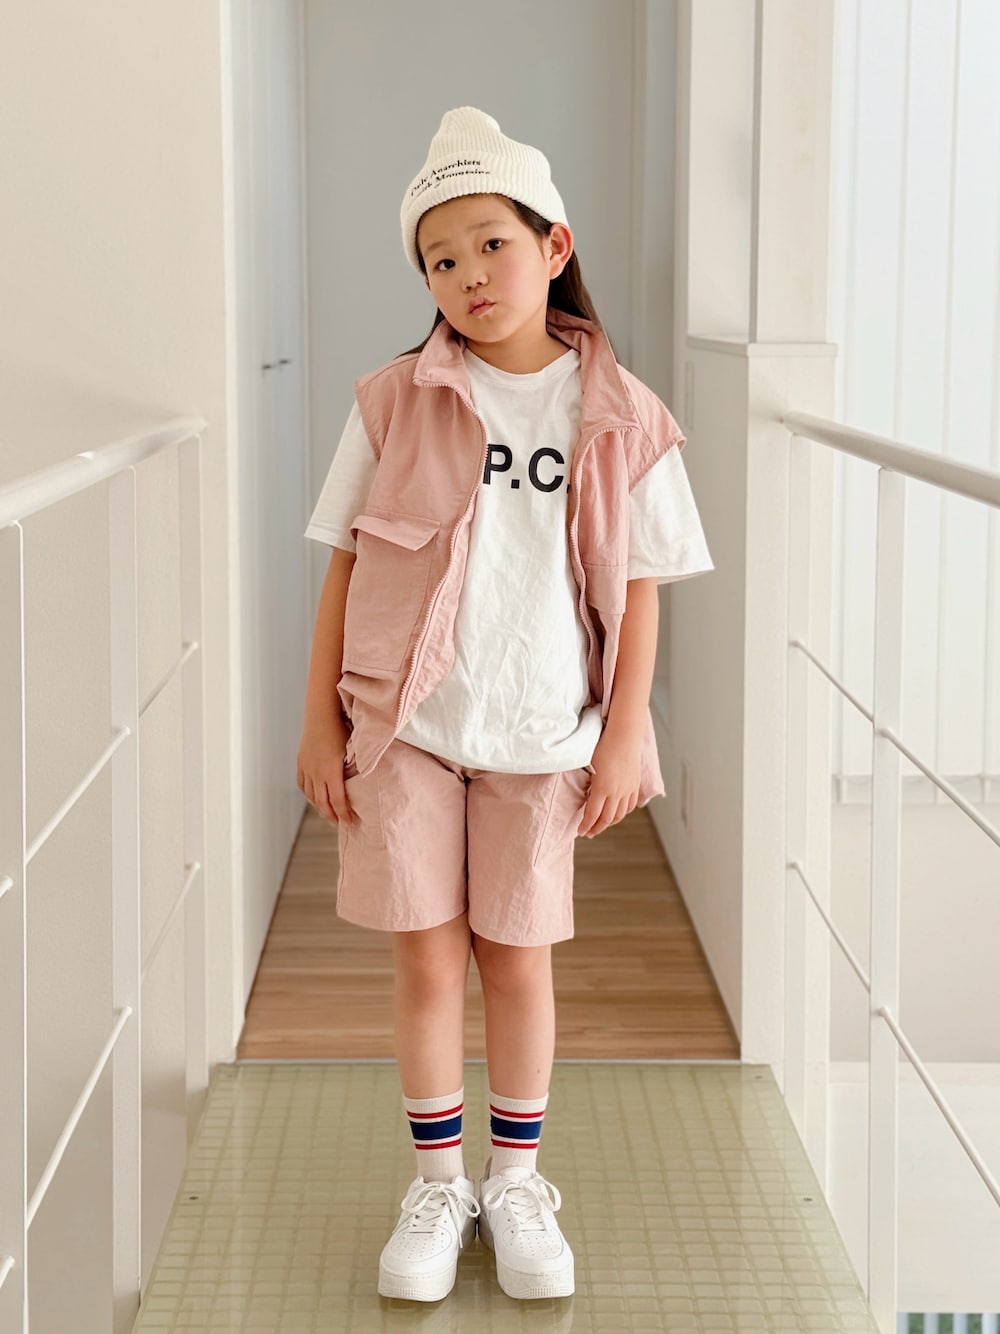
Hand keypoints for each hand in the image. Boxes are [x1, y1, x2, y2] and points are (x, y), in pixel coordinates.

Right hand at [296, 709, 354, 826]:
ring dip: (319, 807)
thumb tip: (368, 781)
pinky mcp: (301, 762)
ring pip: (311, 795)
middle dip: (331, 815)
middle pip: (322, 802)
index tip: (351, 822)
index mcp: (331, 771)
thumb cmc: (341, 728)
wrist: (321, 713)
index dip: (344, 814)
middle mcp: (316, 772)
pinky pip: (302, 784)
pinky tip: (314, 798)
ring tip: (328, 814)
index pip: (338, 800)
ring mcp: (306, 767)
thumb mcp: (353, 749)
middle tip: (340, 824)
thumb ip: (358, 766)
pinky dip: (309, 794)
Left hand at [577, 728, 640, 837]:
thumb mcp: (588, 764)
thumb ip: (586, 782)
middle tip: (589, 833)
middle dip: (596, 828)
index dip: (586, 826)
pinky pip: (630, 805)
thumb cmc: (603, 745)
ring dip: (610, 823)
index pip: (592, 815)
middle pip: (607, 819)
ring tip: (601, 825)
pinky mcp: (635, 784)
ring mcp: (627, 789)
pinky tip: (618, 814)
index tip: (580, 832)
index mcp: (602, 788)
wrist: (624, 735)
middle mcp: (616, 792)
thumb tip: (583, 795)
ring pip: (620, 814)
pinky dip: (623, 813)